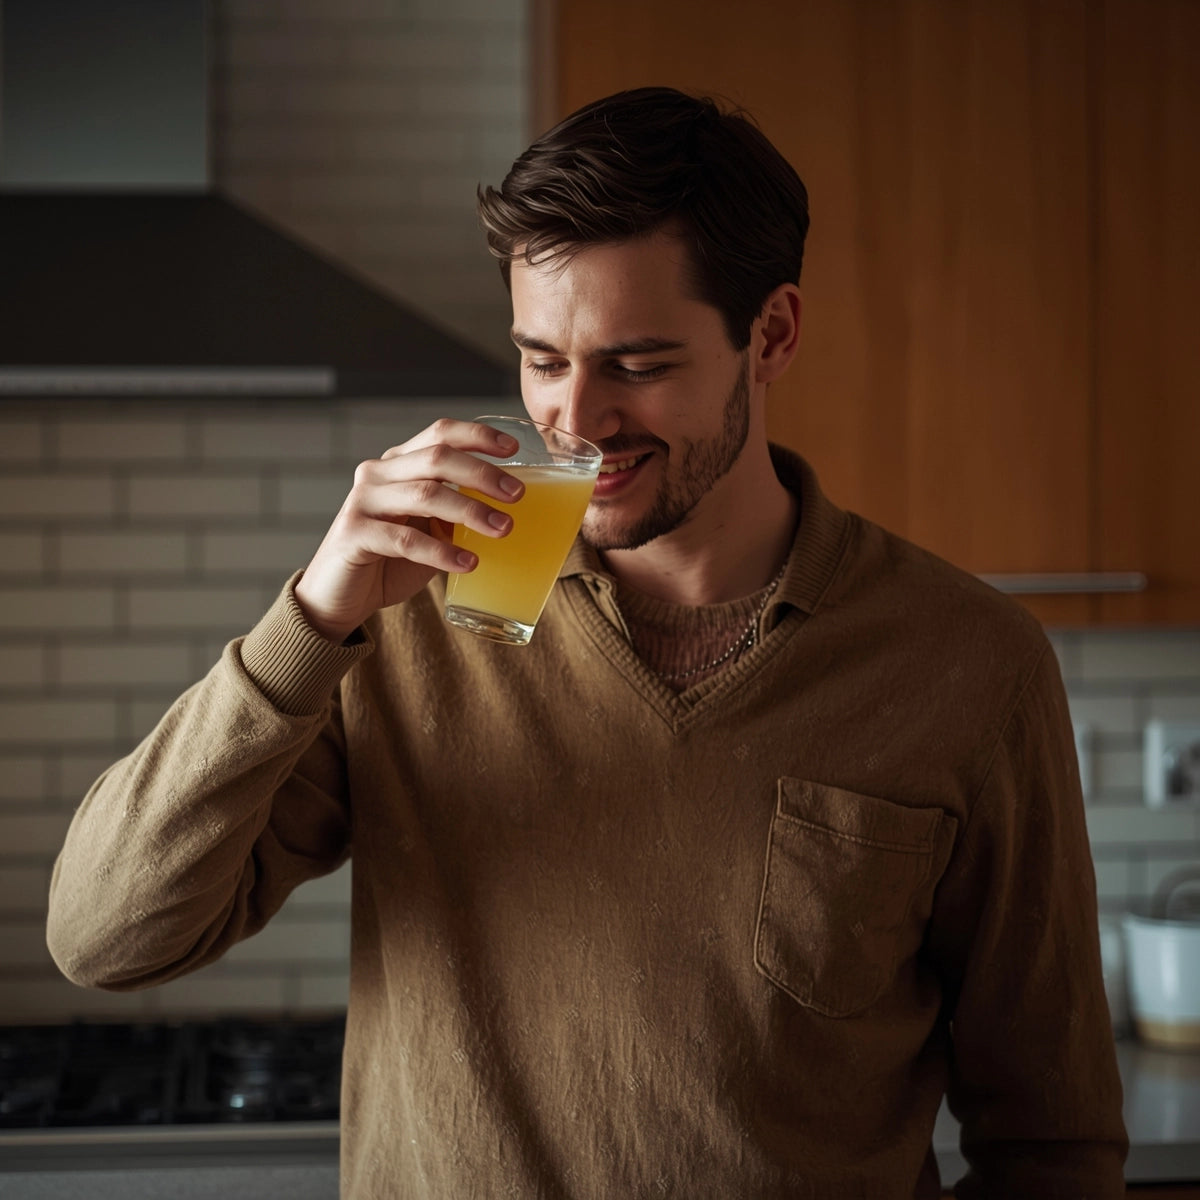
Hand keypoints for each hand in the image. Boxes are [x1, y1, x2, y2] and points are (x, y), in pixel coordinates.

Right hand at [294, 419, 523, 641]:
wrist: (340, 598)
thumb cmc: (390, 562)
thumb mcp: (430, 532)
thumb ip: (457, 516)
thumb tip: (509, 512)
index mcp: (398, 464)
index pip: (439, 433)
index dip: (478, 436)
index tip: (514, 449)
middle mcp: (378, 474)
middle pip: (436, 458)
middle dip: (482, 474)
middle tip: (517, 495)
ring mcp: (363, 501)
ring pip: (424, 494)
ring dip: (469, 511)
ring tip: (502, 529)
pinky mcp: (354, 534)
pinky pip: (404, 539)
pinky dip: (441, 552)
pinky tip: (468, 563)